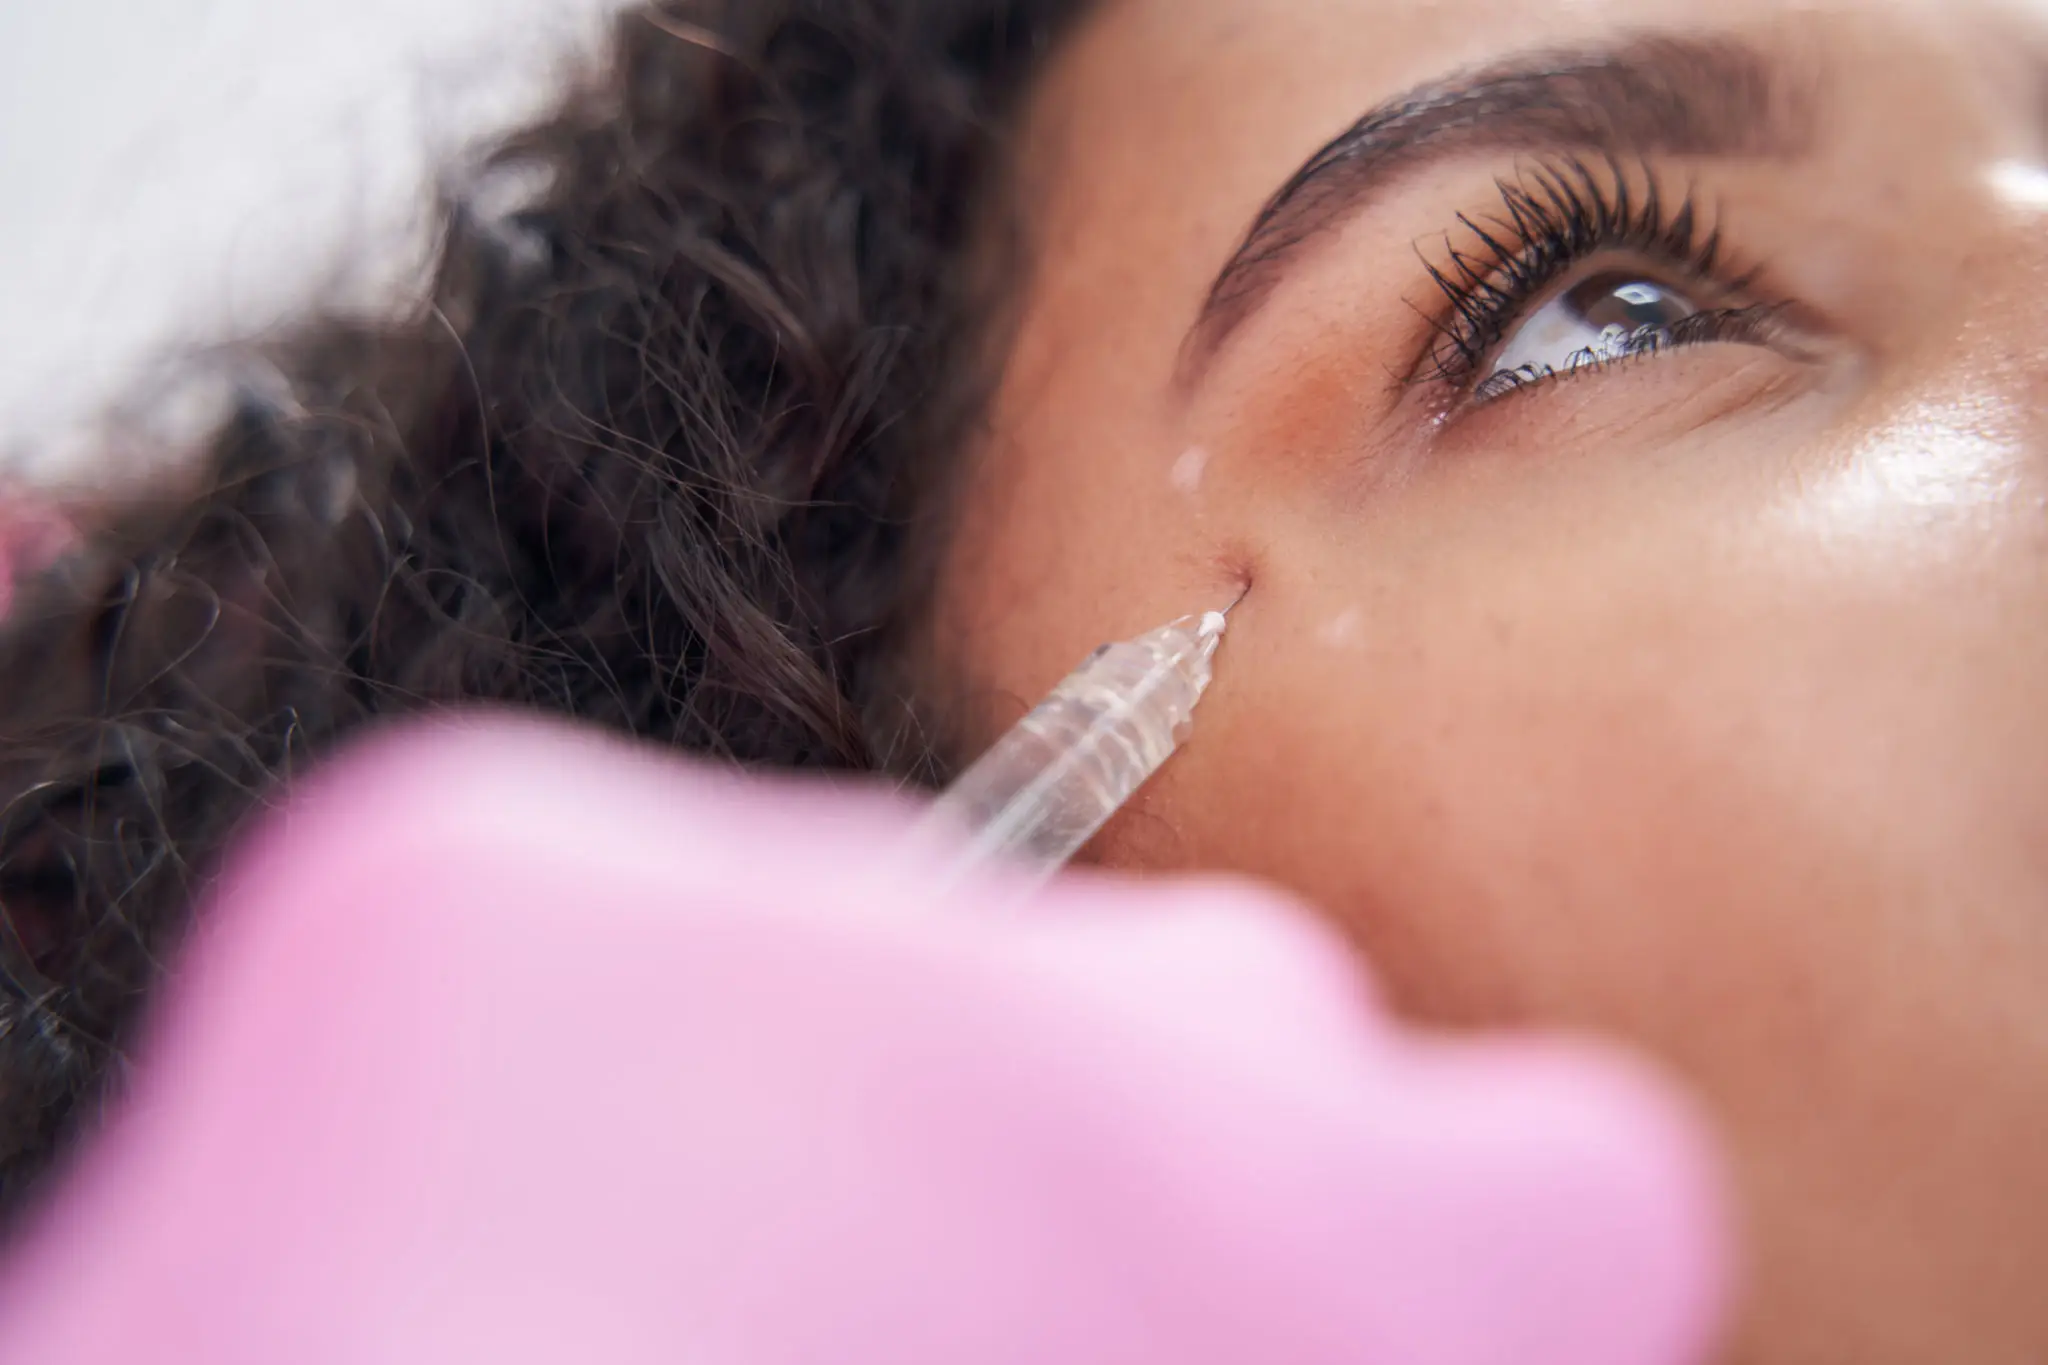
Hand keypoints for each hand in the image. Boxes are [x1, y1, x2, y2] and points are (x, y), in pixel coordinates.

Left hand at [0, 717, 1730, 1364]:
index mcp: (1329, 1251)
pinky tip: (531, 1211)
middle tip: (960, 1320)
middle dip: (1144, 1156)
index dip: (1452, 1271)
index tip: (1304, 1326)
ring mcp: (769, 895)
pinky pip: (641, 894)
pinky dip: (626, 1029)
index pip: (1569, 1167)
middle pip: (1236, 1005)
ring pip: (938, 922)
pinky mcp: (472, 861)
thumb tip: (1318, 1241)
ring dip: (869, 1075)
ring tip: (704, 1285)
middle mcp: (1093, 1013)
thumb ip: (1308, 1310)